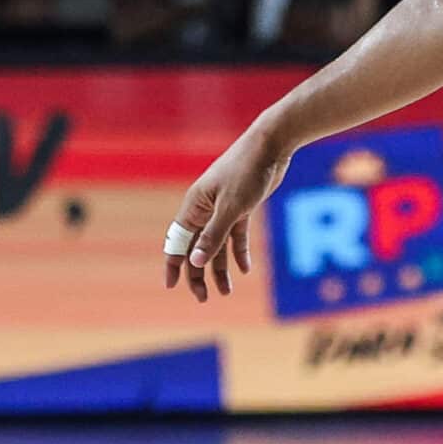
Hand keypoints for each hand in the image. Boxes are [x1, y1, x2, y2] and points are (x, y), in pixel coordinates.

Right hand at [164, 124, 290, 303]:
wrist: (271, 145)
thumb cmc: (247, 172)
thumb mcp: (231, 207)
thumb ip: (214, 235)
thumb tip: (195, 261)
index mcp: (194, 207)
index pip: (177, 242)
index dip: (174, 265)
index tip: (171, 286)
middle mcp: (205, 209)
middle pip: (197, 248)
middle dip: (199, 274)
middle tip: (205, 298)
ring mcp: (223, 208)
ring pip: (218, 244)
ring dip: (221, 268)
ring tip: (226, 292)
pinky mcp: (242, 206)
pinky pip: (236, 235)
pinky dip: (239, 251)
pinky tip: (245, 269)